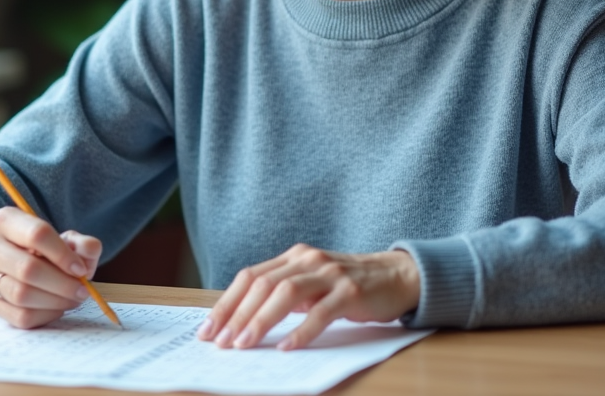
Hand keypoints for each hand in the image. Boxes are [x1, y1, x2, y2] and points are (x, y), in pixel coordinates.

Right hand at [0, 206, 101, 328]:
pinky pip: (19, 316)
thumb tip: (89, 252)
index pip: (37, 235)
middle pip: (28, 269)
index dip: (63, 255)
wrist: (11, 258)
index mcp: (5, 220)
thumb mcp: (64, 238)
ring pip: (22, 295)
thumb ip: (82, 243)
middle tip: (82, 290)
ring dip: (55, 301)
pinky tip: (57, 307)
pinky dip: (45, 315)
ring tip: (73, 298)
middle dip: (62, 284)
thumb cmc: (43, 247)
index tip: (81, 269)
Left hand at [196, 244, 419, 350]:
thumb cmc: (346, 285)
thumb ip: (282, 294)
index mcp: (293, 257)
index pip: (250, 276)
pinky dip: (301, 331)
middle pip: (263, 284)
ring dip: (261, 320)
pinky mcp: (351, 292)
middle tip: (221, 342)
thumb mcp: (310, 284)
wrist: (396, 275)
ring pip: (286, 294)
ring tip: (244, 344)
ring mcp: (330, 274)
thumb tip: (242, 321)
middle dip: (237, 314)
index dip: (227, 303)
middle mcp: (308, 260)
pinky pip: (321, 312)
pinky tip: (286, 347)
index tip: (208, 329)